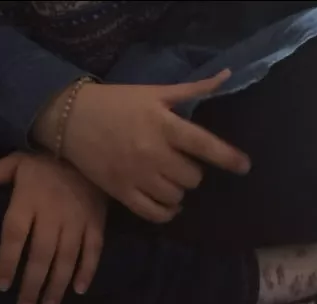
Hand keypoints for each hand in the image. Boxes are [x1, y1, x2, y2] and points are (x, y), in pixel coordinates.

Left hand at [0, 152, 106, 303]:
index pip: (14, 236)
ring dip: (57, 285)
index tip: (2, 285)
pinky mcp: (96, 223)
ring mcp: (76, 220)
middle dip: (32, 284)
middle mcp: (52, 214)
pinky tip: (79, 290)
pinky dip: (87, 271)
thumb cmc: (45, 159)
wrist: (86, 146)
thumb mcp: (15, 161)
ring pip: (66, 259)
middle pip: (40, 255)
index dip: (7, 262)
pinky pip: (93, 251)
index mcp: (28, 200)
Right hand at [35, 70, 249, 223]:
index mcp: (163, 125)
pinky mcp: (123, 194)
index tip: (245, 166)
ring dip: (179, 190)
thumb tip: (226, 76)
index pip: (203, 145)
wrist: (71, 118)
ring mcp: (137, 176)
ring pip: (176, 197)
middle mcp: (152, 153)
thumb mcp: (154, 92)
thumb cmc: (117, 103)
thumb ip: (191, 90)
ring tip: (169, 179)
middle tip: (180, 163)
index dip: (228, 157)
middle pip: (192, 177)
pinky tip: (168, 203)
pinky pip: (156, 214)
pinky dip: (167, 212)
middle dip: (192, 171)